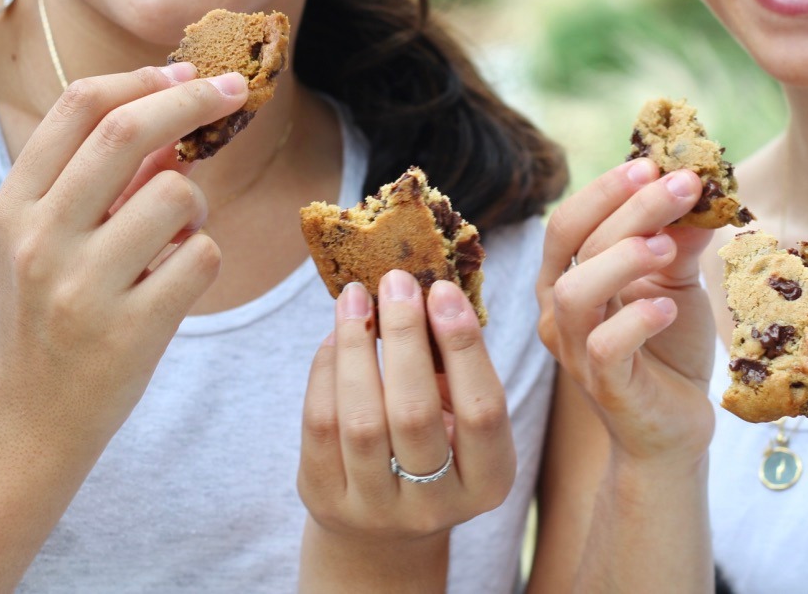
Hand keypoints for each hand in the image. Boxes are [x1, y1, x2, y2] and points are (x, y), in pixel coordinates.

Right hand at [0, 64, 248, 451]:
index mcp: (15, 205)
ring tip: (176, 238)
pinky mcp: (132, 329)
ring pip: (179, 194)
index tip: (187, 70)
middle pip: (131, 131)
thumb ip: (96, 183)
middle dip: (194, 98)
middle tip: (234, 90)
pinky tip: (175, 282)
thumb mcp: (44, 241)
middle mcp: (42, 237)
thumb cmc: (46, 315)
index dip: (144, 79)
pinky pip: (202, 257)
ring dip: (199, 205)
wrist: (31, 418)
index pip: (80, 108)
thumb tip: (169, 124)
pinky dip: (203, 258)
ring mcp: (85, 285)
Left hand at [298, 272, 514, 589]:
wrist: (383, 525)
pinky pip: (320, 425)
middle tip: (395, 281)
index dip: (463, 346)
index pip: (482, 410)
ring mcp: (376, 509)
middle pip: (414, 413)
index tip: (443, 290)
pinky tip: (337, 334)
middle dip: (403, 336)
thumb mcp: (461, 417)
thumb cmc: (435, 445)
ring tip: (355, 296)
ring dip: (355, 345)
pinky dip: (327, 369)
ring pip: (360, 420)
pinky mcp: (327, 501)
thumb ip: (455, 365)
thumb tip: (430, 288)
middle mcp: (435, 506)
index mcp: (487, 481)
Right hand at [537, 159, 716, 462]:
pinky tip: (669, 306)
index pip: (570, 221)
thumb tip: (698, 188)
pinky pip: (603, 348)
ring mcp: (575, 351)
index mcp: (567, 277)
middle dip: (627, 207)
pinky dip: (636, 320)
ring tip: (667, 246)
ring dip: (621, 260)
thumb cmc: (666, 348)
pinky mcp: (605, 386)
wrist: (671, 427)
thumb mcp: (675, 282)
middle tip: (681, 184)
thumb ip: (679, 239)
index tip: (656, 163)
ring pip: (575, 293)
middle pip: (575, 243)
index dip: (607, 189)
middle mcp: (558, 310)